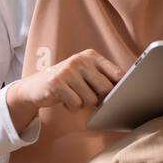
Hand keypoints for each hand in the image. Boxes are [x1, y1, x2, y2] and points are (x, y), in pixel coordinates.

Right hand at [6, 48, 124, 129]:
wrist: (35, 87)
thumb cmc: (67, 83)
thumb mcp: (85, 74)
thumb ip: (104, 78)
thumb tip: (128, 90)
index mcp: (91, 56)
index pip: (117, 73)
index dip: (120, 87)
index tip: (121, 94)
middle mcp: (80, 59)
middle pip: (106, 88)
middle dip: (99, 98)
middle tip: (87, 96)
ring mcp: (67, 70)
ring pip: (91, 99)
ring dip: (83, 104)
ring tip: (72, 95)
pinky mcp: (56, 83)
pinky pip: (76, 104)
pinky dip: (72, 107)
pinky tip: (64, 99)